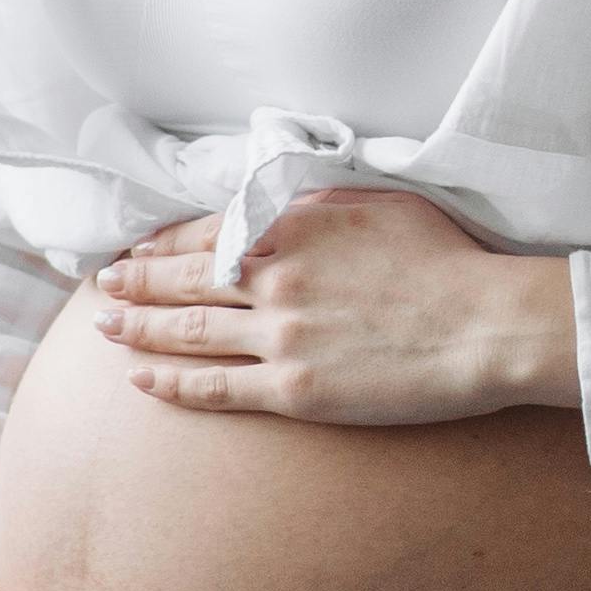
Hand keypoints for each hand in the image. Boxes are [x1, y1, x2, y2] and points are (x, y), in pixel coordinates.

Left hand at [88, 189, 580, 426]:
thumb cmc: (448, 262)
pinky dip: (172, 384)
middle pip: (185, 279)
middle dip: (137, 281)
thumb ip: (319, 204)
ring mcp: (279, 335)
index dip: (168, 242)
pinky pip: (215, 387)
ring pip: (188, 331)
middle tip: (105, 284)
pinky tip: (142, 381)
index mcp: (294, 223)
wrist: (485, 325)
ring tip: (107, 327)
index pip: (210, 231)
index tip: (144, 247)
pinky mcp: (293, 389)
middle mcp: (276, 275)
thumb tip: (282, 204)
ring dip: (140, 329)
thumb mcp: (380, 202)